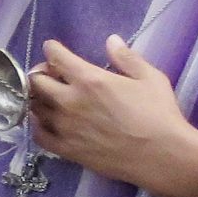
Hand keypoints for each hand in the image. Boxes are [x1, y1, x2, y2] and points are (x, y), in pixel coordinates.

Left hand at [26, 35, 197, 196]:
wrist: (162, 156)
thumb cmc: (160, 115)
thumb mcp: (150, 78)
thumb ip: (127, 58)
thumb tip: (111, 40)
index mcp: (89, 80)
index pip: (56, 57)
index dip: (52, 49)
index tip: (53, 49)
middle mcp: (70, 101)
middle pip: (37, 81)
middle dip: (41, 73)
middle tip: (50, 74)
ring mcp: (65, 127)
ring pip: (34, 107)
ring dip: (38, 98)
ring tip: (48, 97)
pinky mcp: (66, 149)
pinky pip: (38, 135)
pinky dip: (37, 125)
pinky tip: (46, 123)